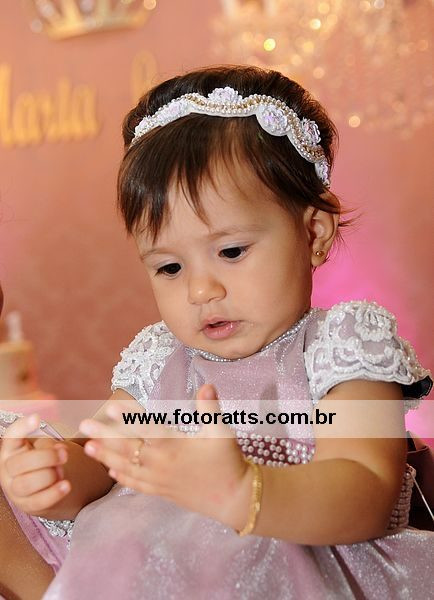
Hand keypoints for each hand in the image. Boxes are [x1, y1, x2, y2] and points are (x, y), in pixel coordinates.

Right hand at [0, 414, 70, 515]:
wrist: (46, 486)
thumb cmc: (42, 461)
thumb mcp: (43, 448)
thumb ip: (49, 446)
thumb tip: (60, 450)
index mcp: (11, 450)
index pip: (11, 437)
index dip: (22, 427)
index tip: (36, 418)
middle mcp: (8, 470)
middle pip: (20, 464)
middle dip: (45, 457)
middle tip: (64, 454)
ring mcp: (15, 490)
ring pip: (27, 484)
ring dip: (49, 475)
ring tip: (62, 470)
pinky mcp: (28, 506)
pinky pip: (39, 501)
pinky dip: (54, 493)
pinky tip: (66, 486)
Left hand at [79, 385, 251, 527]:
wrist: (233, 498)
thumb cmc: (227, 461)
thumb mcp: (221, 432)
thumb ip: (210, 408)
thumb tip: (207, 384)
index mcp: (174, 447)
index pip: (146, 430)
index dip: (128, 419)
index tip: (110, 408)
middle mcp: (161, 464)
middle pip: (128, 448)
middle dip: (105, 436)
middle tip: (84, 425)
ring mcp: (158, 480)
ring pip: (127, 467)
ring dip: (106, 456)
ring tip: (88, 447)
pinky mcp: (161, 491)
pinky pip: (136, 483)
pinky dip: (121, 476)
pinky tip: (110, 469)